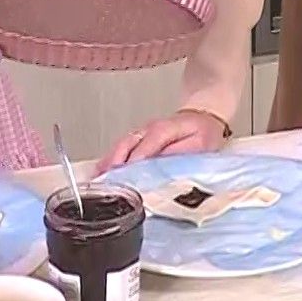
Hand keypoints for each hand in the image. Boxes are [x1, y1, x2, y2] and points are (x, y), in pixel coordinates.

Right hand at [96, 110, 227, 171]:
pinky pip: (120, 149)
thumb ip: (183, 151)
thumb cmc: (202, 132)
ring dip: (109, 163)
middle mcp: (147, 130)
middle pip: (126, 146)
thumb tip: (163, 163)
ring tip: (99, 181)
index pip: (145, 146)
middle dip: (115, 164)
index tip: (127, 176)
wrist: (201, 117)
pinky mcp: (137, 140)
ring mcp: (140, 134)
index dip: (135, 161)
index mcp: (163, 130)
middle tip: (107, 183)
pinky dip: (109, 160)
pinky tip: (100, 172)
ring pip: (120, 147)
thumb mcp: (201, 142)